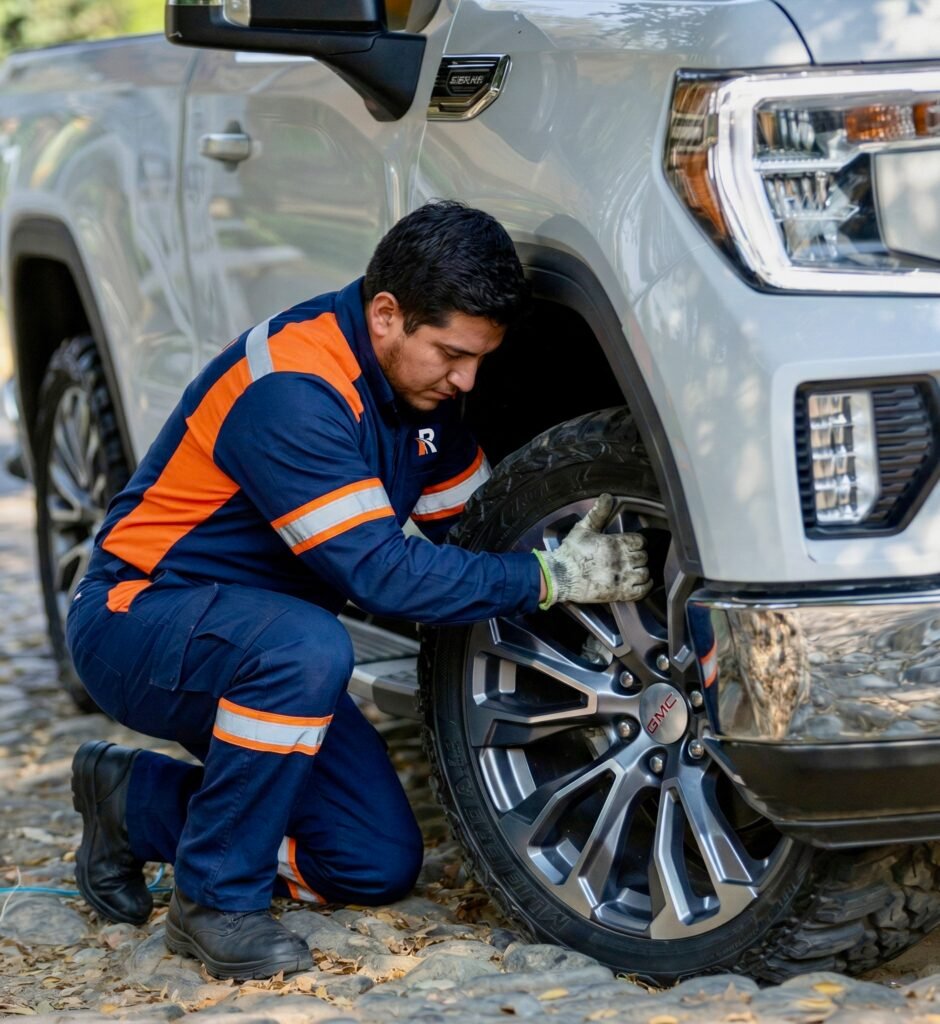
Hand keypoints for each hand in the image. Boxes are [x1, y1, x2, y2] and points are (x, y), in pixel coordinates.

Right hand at [534, 494, 651, 607]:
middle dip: (638, 557)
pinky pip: (642, 590)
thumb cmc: (570, 553)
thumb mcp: (583, 528)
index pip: (639, 541)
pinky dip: (645, 586)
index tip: (633, 545)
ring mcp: (622, 577)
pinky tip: (642, 583)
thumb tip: (606, 497)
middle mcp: (622, 559)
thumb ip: (598, 512)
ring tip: (635, 571)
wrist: (561, 575)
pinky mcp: (620, 592)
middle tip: (631, 558)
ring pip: (644, 573)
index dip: (637, 543)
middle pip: (643, 557)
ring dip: (641, 571)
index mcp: (616, 542)